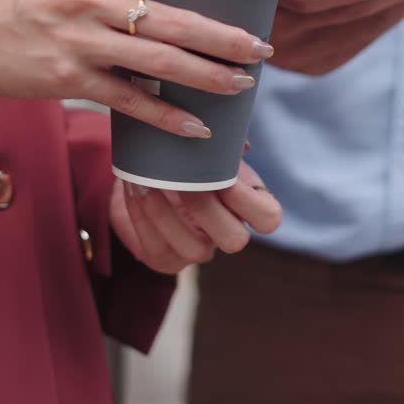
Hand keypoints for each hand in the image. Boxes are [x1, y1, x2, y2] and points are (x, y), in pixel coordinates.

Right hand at [0, 0, 274, 137]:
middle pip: (176, 15)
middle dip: (227, 35)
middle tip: (263, 46)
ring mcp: (79, 38)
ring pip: (161, 59)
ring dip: (210, 76)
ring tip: (244, 84)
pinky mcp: (68, 78)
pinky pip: (131, 101)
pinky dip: (168, 116)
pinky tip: (199, 126)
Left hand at [108, 161, 281, 274]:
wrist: (149, 170)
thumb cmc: (188, 156)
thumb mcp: (210, 147)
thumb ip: (225, 143)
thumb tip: (237, 144)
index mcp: (248, 207)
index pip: (269, 218)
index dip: (249, 202)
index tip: (226, 177)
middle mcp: (226, 234)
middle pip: (235, 240)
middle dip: (207, 210)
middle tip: (184, 182)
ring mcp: (198, 251)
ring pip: (194, 251)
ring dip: (167, 214)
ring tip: (148, 181)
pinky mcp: (164, 260)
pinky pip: (155, 248)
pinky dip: (141, 217)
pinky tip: (134, 188)